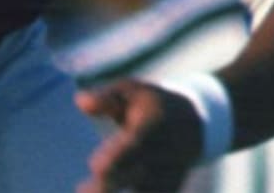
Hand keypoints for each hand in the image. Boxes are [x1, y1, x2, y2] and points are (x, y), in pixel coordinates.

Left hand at [76, 78, 203, 192]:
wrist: (193, 125)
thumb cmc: (151, 104)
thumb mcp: (131, 91)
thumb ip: (105, 98)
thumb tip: (80, 101)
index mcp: (153, 125)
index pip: (135, 144)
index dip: (117, 157)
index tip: (94, 167)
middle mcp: (162, 154)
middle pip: (135, 175)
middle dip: (108, 186)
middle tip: (81, 192)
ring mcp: (167, 175)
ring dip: (112, 191)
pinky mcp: (168, 190)